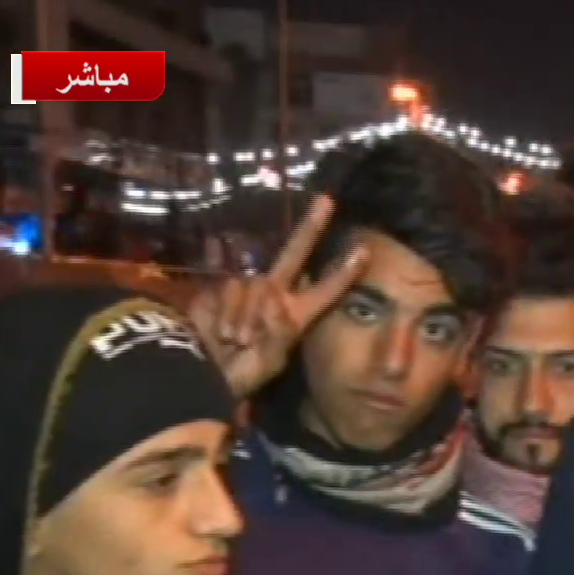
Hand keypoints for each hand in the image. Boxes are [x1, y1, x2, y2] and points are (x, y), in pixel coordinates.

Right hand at [184, 194, 367, 396]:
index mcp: (297, 313)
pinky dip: (227, 312)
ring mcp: (250, 288)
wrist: (209, 373)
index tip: (364, 252)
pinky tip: (223, 331)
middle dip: (310, 228)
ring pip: (255, 285)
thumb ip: (278, 330)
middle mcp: (277, 293)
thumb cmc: (247, 371)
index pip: (325, 290)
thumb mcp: (271, 360)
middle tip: (327, 201)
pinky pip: (230, 290)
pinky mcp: (221, 288)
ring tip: (238, 340)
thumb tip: (273, 297)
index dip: (342, 273)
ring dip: (245, 316)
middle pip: (295, 254)